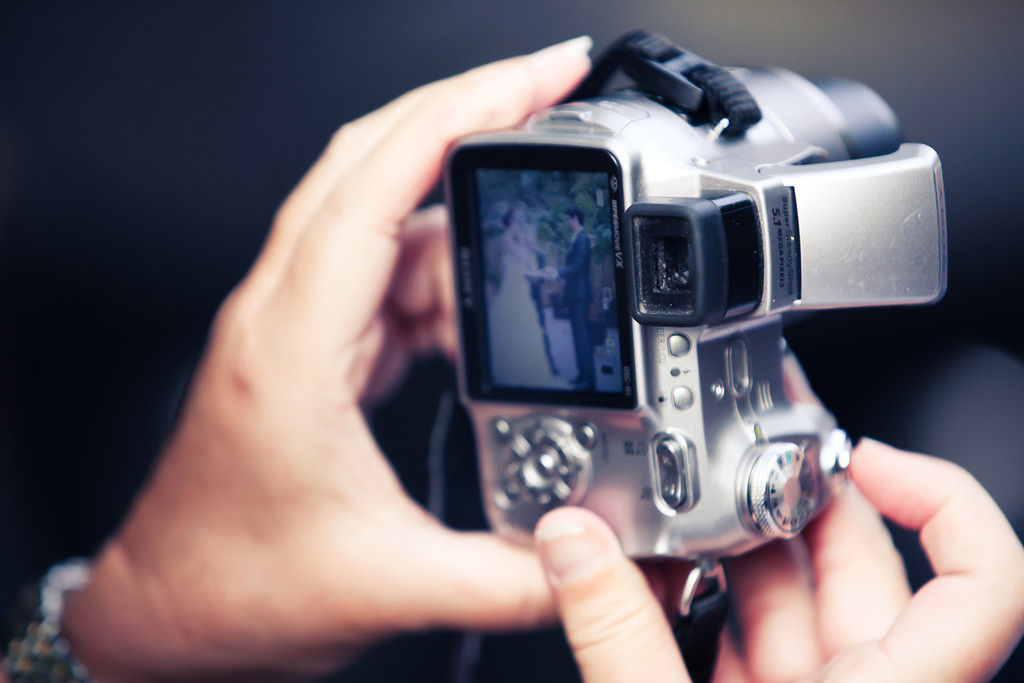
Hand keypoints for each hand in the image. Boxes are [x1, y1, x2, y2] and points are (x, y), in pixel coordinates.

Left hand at [58, 36, 592, 681]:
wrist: (171, 607)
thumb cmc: (232, 585)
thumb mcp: (386, 585)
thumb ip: (504, 578)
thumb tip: (586, 557)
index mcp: (292, 348)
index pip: (372, 189)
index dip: (458, 116)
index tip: (535, 80)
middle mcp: (287, 314)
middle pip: (372, 163)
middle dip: (470, 112)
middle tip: (555, 95)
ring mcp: (297, 321)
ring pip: (383, 213)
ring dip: (464, 208)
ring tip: (541, 232)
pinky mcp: (315, 344)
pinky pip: (385, 270)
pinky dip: (446, 270)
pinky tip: (485, 309)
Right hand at [535, 367, 1023, 681]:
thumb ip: (615, 633)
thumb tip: (573, 545)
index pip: (986, 580)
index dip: (941, 495)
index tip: (863, 455)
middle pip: (861, 561)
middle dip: (790, 494)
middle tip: (733, 449)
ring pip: (799, 595)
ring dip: (735, 544)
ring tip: (678, 503)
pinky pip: (754, 633)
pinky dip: (708, 596)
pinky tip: (658, 572)